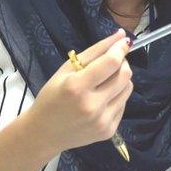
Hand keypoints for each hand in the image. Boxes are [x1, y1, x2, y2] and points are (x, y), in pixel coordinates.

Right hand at [28, 30, 132, 153]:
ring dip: (121, 80)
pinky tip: (101, 99)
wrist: (43, 133)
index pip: (111, 63)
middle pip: (125, 75)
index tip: (123, 43)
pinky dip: (116, 96)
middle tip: (110, 62)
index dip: (120, 49)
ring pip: (128, 89)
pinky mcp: (109, 131)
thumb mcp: (65, 70)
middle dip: (122, 63)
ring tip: (104, 82)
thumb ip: (94, 52)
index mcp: (77, 87)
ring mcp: (102, 120)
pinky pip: (123, 104)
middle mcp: (92, 105)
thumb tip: (121, 36)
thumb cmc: (51, 97)